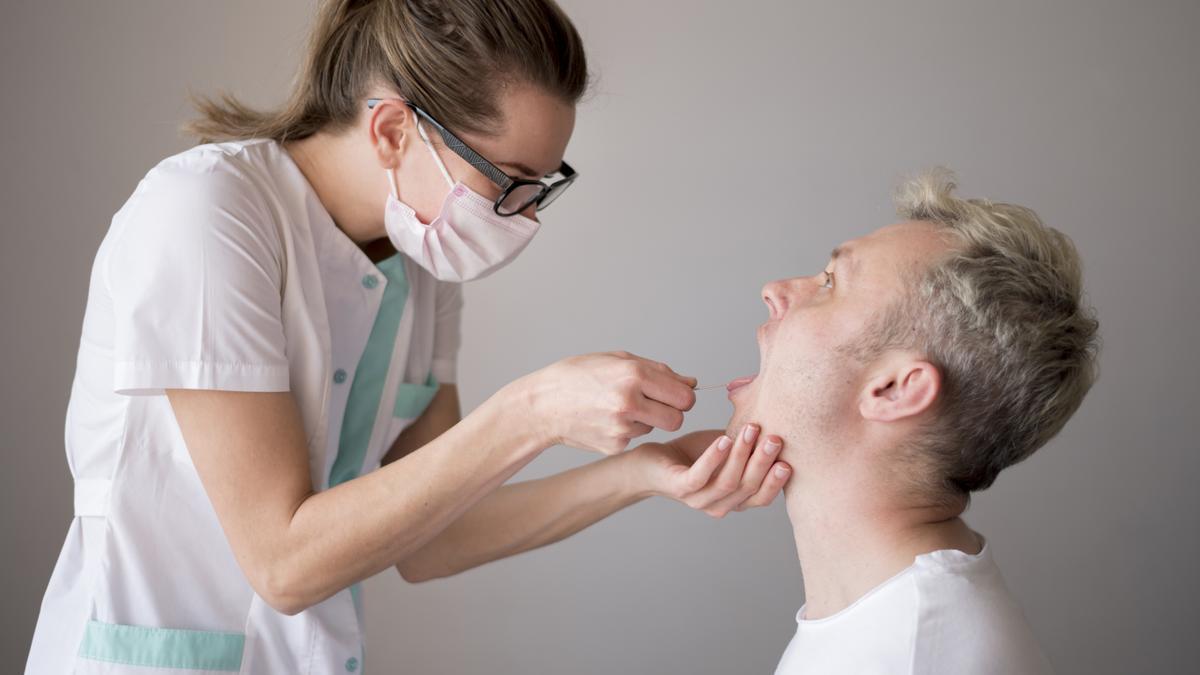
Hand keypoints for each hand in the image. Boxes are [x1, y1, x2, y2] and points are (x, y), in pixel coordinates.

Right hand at [516, 351, 697, 454]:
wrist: (543, 405)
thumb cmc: (578, 376)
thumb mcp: (617, 360)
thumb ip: (658, 371)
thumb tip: (691, 382)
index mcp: (633, 375)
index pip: (684, 396)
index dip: (683, 395)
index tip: (674, 394)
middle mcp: (630, 402)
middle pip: (677, 418)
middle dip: (672, 412)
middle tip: (655, 404)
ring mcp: (622, 427)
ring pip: (656, 428)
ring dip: (647, 419)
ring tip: (620, 406)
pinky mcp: (615, 445)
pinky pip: (636, 437)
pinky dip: (628, 429)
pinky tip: (607, 419)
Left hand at [630, 425, 790, 517]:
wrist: (650, 462)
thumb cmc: (691, 455)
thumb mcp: (726, 449)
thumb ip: (749, 444)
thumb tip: (775, 422)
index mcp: (734, 500)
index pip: (762, 498)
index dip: (776, 482)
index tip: (789, 460)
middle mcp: (720, 505)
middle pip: (748, 487)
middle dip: (764, 462)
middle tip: (774, 438)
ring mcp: (699, 500)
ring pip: (729, 481)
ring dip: (742, 455)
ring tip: (750, 431)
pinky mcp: (680, 488)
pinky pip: (700, 476)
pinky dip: (714, 458)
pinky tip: (723, 440)